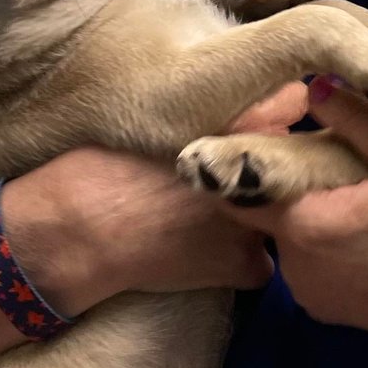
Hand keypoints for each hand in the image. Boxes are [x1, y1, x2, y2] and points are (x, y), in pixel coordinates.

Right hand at [0, 82, 309, 315]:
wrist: (75, 229)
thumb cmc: (104, 163)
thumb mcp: (161, 115)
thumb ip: (214, 109)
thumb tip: (248, 103)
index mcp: (239, 119)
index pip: (292, 103)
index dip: (280, 110)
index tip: (267, 115)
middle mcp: (259, 165)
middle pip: (289, 156)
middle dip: (270, 161)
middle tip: (229, 170)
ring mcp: (257, 216)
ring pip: (281, 209)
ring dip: (261, 208)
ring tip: (212, 212)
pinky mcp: (246, 264)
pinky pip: (262, 262)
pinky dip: (243, 260)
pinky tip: (211, 252)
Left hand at [218, 78, 367, 366]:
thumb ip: (355, 117)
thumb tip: (312, 82)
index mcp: (307, 225)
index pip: (242, 184)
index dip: (250, 149)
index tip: (273, 123)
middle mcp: (296, 266)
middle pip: (259, 209)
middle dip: (278, 176)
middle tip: (308, 145)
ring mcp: (310, 293)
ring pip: (282, 235)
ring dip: (299, 207)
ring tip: (338, 183)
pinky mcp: (327, 310)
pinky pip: (303, 262)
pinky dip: (316, 238)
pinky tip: (352, 221)